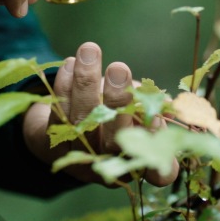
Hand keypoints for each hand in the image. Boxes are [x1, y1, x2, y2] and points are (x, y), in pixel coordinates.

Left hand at [23, 42, 178, 186]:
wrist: (66, 137)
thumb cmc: (116, 117)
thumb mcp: (136, 112)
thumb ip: (150, 106)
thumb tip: (165, 100)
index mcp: (139, 162)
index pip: (158, 170)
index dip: (159, 148)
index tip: (156, 117)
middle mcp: (111, 165)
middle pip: (115, 139)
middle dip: (117, 100)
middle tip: (119, 67)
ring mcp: (80, 159)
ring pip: (83, 121)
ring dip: (86, 81)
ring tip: (89, 50)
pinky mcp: (54, 148)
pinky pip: (58, 115)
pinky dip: (63, 86)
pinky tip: (70, 64)